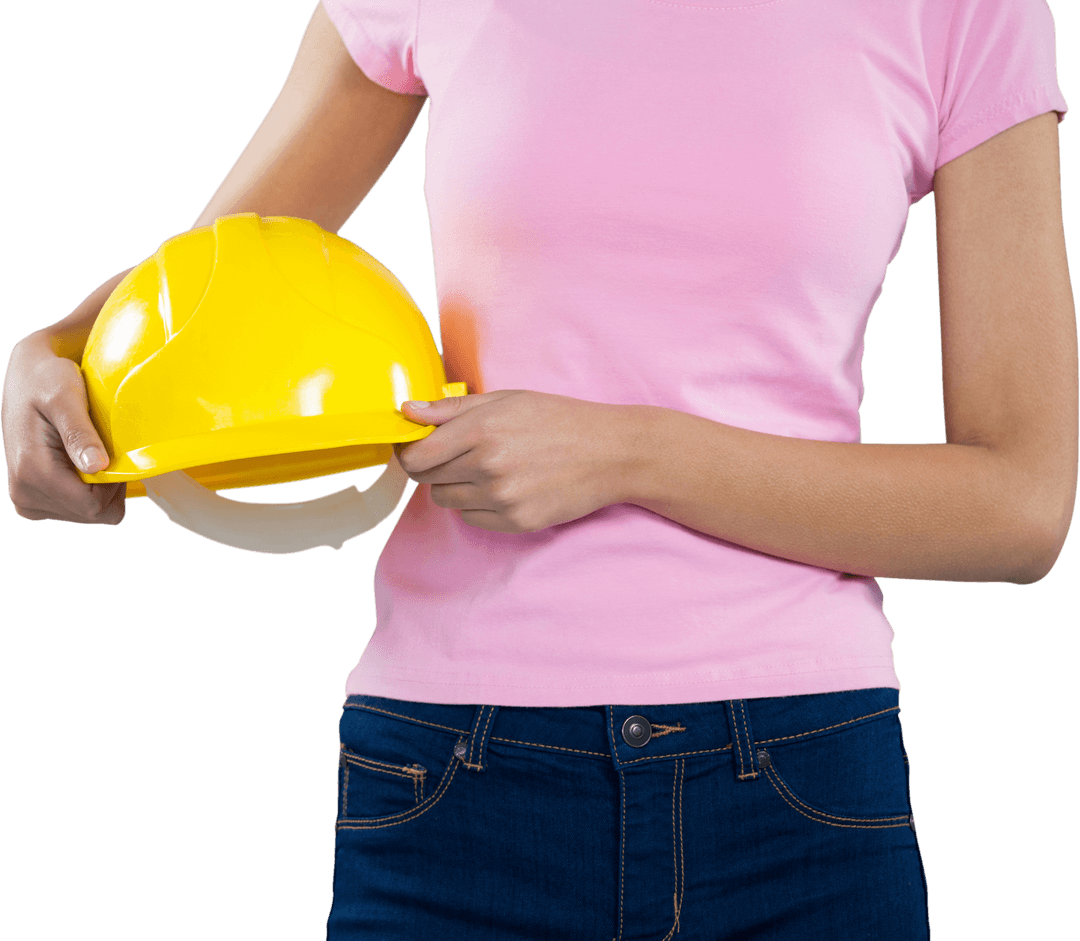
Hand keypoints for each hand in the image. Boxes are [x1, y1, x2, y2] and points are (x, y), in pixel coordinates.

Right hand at [2, 333, 125, 524]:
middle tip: (102, 450)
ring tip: (89, 454)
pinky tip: (81, 463)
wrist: (27, 379)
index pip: (93, 507)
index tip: (113, 455)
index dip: (114, 486)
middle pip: (92, 514)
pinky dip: (88, 490)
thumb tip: (96, 467)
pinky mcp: (33, 499)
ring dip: (98, 489)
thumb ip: (80, 434)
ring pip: (87, 515)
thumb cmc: (48, 381)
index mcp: (32, 473)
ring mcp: (27, 500)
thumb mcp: (67, 398)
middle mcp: (24, 493)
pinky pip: (77, 510)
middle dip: (108, 488)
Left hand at [393, 390, 637, 533]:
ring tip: (488, 469)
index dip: (410, 453)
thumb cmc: (559, 420)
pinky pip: (471, 517)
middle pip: (427, 479)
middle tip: (461, 454)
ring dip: (456, 486)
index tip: (418, 448)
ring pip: (445, 500)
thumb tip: (406, 411)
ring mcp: (501, 497)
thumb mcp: (506, 400)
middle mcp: (487, 465)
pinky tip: (504, 487)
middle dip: (436, 466)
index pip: (416, 456)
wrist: (610, 453)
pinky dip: (478, 505)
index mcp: (481, 429)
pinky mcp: (515, 521)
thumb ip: (451, 408)